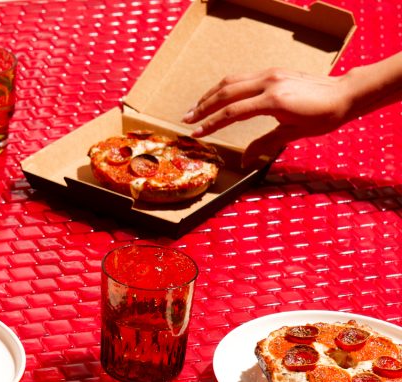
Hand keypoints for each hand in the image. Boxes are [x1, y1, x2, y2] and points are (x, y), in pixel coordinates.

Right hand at [183, 68, 352, 167]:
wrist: (344, 94)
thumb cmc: (323, 117)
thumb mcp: (293, 134)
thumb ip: (265, 144)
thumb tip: (244, 161)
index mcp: (273, 100)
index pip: (233, 113)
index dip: (211, 124)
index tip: (196, 133)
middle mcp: (268, 83)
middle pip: (226, 93)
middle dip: (203, 107)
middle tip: (186, 119)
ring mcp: (270, 74)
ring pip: (230, 81)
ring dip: (210, 95)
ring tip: (195, 107)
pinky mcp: (272, 72)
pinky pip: (241, 77)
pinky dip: (224, 88)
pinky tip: (217, 97)